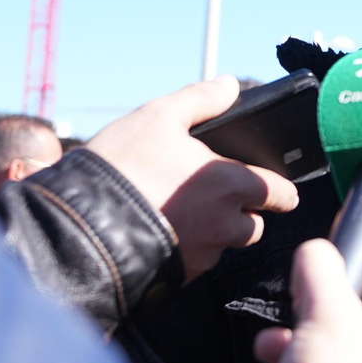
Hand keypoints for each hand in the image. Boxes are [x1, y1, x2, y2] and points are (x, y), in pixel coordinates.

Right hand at [86, 75, 298, 280]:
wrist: (80, 223)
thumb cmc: (124, 165)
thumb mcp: (159, 116)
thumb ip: (201, 99)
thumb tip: (230, 85)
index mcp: (231, 184)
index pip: (281, 194)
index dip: (279, 189)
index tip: (274, 186)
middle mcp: (224, 224)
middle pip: (256, 225)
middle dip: (246, 213)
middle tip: (220, 195)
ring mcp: (201, 254)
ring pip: (225, 246)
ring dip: (218, 233)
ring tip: (189, 212)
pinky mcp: (178, 276)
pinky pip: (196, 263)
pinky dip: (190, 249)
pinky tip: (166, 230)